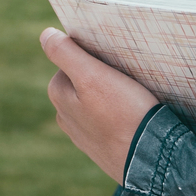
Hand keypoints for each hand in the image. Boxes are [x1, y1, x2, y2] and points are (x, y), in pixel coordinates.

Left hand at [42, 28, 159, 183]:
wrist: (150, 160)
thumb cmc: (123, 115)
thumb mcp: (93, 77)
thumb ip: (66, 53)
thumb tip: (45, 35)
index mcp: (58, 95)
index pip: (71, 58)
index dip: (93, 54)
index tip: (113, 59)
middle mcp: (65, 116)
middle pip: (83, 79)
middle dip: (101, 74)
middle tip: (126, 75)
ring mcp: (83, 133)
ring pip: (96, 101)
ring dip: (111, 95)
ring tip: (133, 96)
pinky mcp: (102, 146)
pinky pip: (108, 120)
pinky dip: (118, 114)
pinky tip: (134, 116)